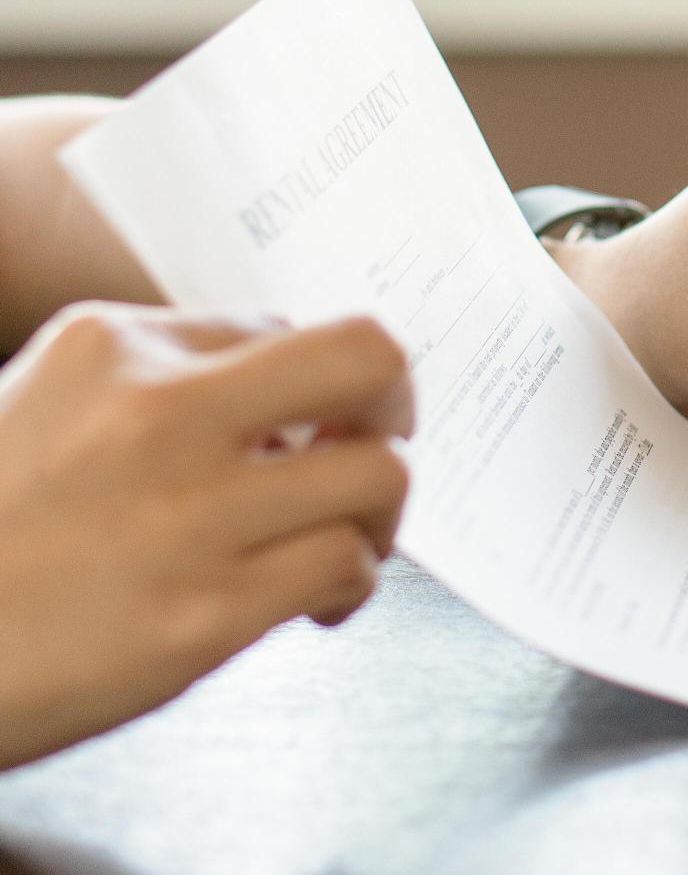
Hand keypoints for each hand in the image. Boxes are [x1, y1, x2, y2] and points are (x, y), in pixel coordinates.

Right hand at [0, 304, 413, 768]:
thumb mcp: (37, 410)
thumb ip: (150, 390)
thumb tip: (278, 404)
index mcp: (109, 348)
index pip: (278, 329)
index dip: (308, 383)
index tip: (310, 422)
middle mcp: (158, 413)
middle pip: (366, 359)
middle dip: (394, 404)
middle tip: (376, 443)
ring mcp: (188, 513)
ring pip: (380, 473)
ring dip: (381, 511)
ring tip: (345, 537)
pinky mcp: (206, 612)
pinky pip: (345, 565)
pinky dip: (351, 582)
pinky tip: (314, 600)